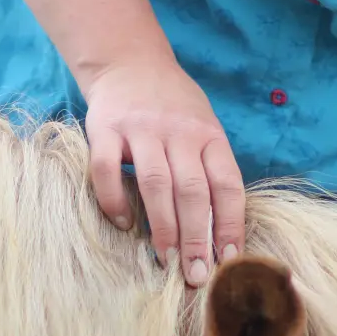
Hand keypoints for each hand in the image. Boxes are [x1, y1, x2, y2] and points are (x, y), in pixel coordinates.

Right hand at [84, 55, 245, 285]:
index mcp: (209, 135)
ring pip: (156, 184)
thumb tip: (221, 236)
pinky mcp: (105, 128)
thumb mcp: (204, 130)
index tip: (230, 261)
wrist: (129, 60)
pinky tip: (124, 224)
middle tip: (195, 274)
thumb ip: (211, 173)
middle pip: (193, 192)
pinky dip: (114, 200)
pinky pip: (107, 169)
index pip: (227, 185)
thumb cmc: (174, 108)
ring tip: (167, 261)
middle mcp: (179, 131)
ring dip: (163, 227)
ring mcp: (141, 129)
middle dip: (197, 238)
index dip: (231, 225)